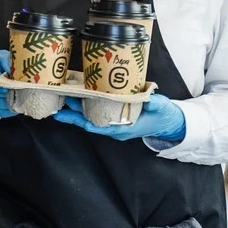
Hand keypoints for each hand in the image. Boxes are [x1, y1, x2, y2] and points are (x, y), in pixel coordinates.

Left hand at [52, 94, 185, 142]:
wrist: (168, 121)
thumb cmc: (163, 115)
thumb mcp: (161, 108)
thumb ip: (154, 104)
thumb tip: (148, 101)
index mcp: (124, 128)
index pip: (98, 126)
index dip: (83, 120)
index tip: (70, 113)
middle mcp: (115, 128)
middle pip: (89, 122)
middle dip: (73, 115)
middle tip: (58, 106)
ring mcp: (114, 124)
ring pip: (90, 119)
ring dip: (77, 111)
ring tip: (62, 100)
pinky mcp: (114, 118)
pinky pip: (96, 115)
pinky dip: (86, 108)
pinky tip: (78, 99)